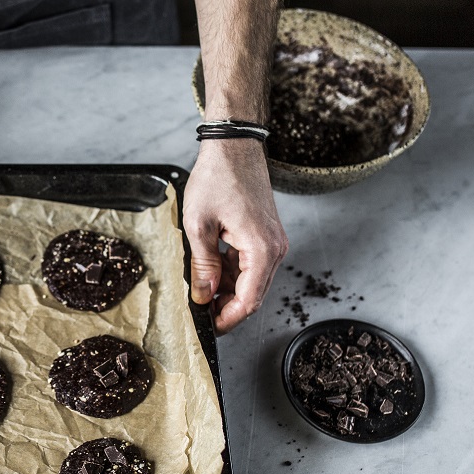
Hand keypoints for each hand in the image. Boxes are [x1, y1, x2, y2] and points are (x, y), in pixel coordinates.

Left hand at [183, 139, 287, 333]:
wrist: (234, 147)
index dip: (227, 318)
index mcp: (262, 249)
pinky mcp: (266, 235)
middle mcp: (274, 249)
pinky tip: (210, 270)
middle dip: (226, 307)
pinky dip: (231, 272)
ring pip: (251, 281)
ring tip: (199, 289)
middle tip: (199, 312)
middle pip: (253, 294)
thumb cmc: (217, 178)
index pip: (249, 301)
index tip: (208, 327)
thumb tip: (204, 296)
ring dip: (227, 289)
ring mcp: (273, 242)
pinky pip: (250, 265)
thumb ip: (202, 266)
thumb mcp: (199, 225)